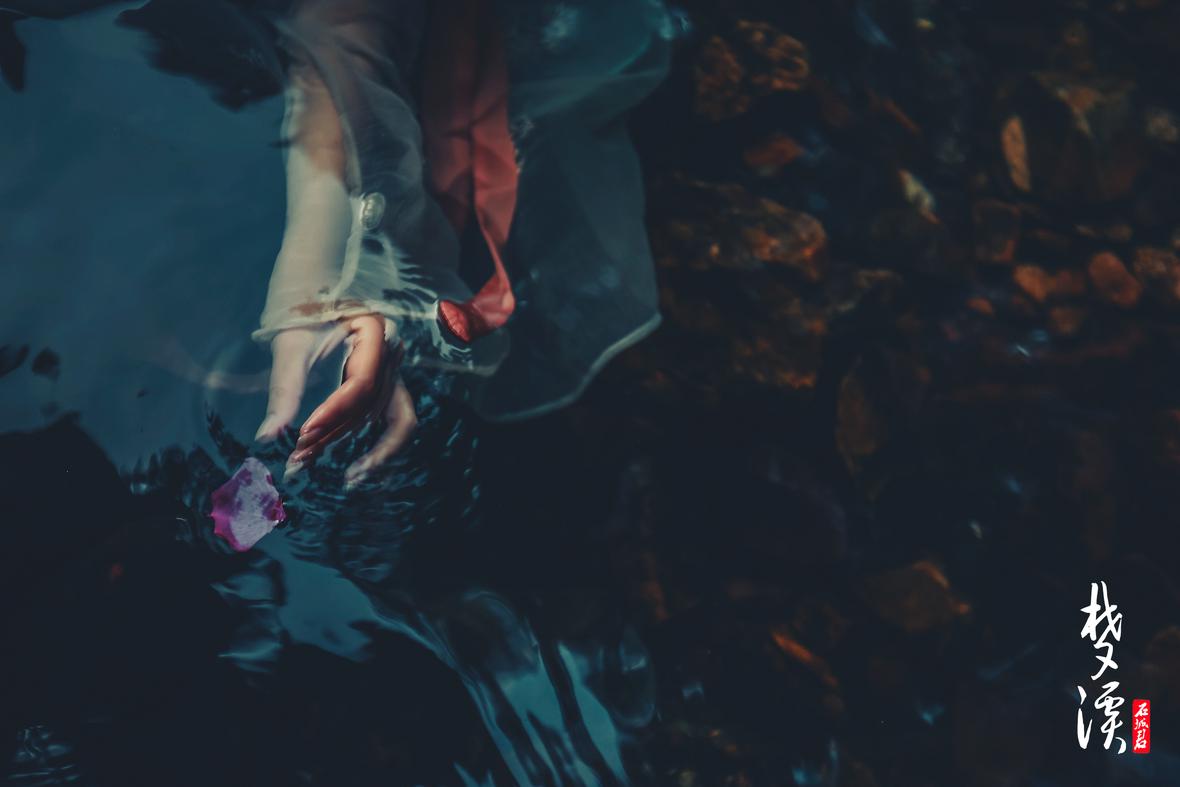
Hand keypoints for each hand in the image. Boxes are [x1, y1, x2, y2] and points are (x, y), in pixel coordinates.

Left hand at [255, 314, 416, 487]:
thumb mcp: (290, 348)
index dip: (334, 412)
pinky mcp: (390, 387)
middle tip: (300, 460)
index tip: (303, 434)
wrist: (315, 297)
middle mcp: (393, 352)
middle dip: (337, 435)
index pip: (361, 382)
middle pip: (371, 405)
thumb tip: (267, 437)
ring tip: (343, 477)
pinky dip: (382, 446)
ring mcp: (396, 371)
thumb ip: (284, 392)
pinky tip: (362, 469)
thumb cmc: (302, 317)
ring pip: (393, 419)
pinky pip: (396, 421)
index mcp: (374, 331)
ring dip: (365, 448)